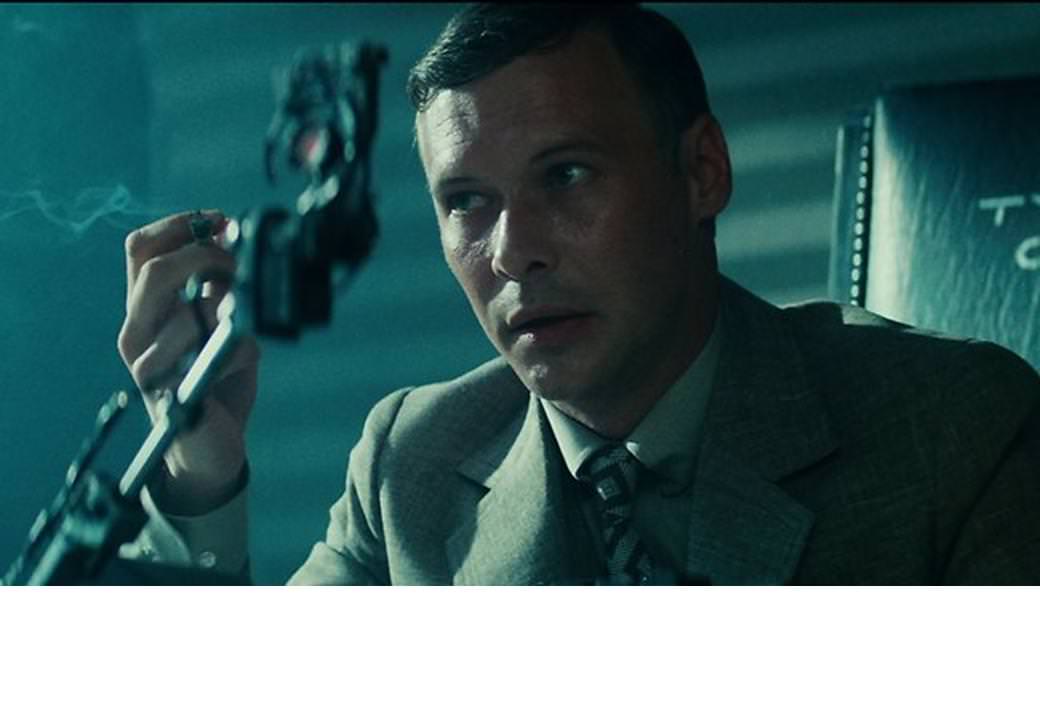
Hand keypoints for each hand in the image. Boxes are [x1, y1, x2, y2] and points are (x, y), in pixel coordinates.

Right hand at [117, 210, 260, 515]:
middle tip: (237, 266)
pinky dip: (243, 350)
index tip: (220, 221)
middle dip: (205, 259)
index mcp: (142, 308)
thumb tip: (234, 240)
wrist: (208, 447)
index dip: (180, 225)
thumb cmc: (213, 378)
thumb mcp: (216, 321)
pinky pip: (217, 354)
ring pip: (189, 314)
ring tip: (242, 326)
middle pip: (154, 273)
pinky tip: (244, 361)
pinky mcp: (173, 393)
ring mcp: (148, 365)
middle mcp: (135, 332)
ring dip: (230, 313)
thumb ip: (216, 285)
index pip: (141, 249)